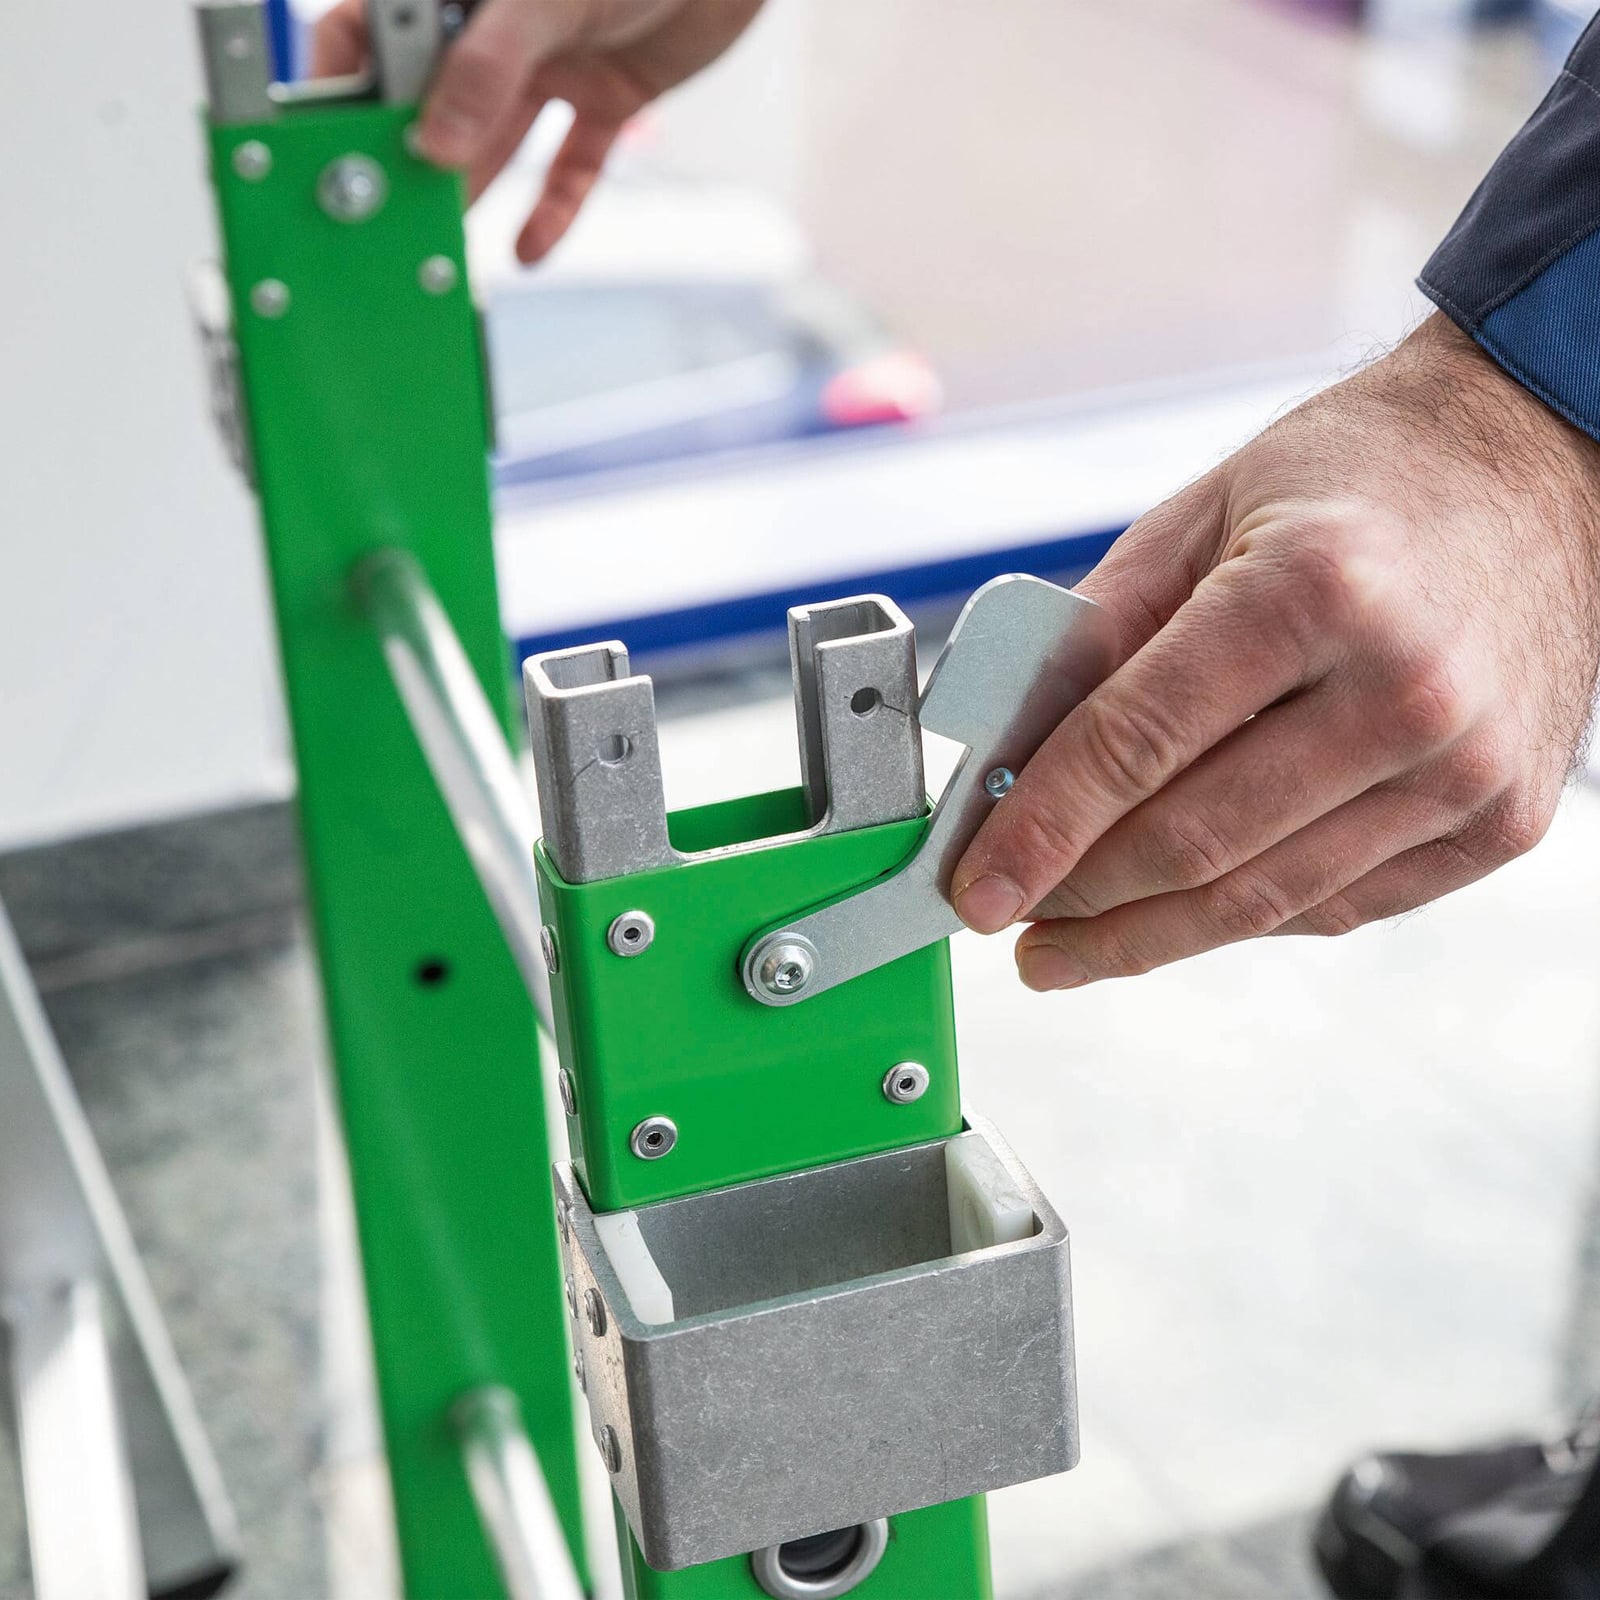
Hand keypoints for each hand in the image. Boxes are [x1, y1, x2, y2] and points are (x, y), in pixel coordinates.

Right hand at [313, 0, 762, 261]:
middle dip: (415, 162)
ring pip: (499, 142)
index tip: (331, 153)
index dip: (349, 94)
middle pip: (437, 103)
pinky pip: (570, 163)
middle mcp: (497, 24)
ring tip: (445, 249)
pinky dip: (554, 208)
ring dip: (475, 194)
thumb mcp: (545, 0)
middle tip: (395, 220)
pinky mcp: (608, 95)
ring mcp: (552, 60)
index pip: (374, 37)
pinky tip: (530, 250)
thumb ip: (487, 68)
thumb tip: (435, 142)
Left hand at [951, 313, 1599, 989]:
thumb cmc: (1363, 478)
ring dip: (1146, 936)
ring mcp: (1463, 768)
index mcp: (1314, 589)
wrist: (1536, 466)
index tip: (975, 887)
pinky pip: (1336, 905)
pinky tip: (1178, 913)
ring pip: (1261, 898)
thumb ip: (1098, 639)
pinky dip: (1240, 917)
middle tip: (1010, 919)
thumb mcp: (1201, 517)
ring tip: (1067, 944)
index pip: (1136, 746)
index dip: (1039, 831)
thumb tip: (1009, 755)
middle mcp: (1404, 688)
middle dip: (1078, 896)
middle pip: (1194, 842)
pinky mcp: (1499, 821)